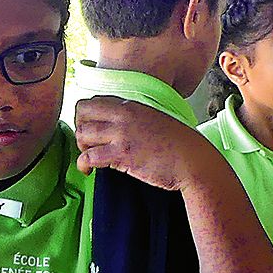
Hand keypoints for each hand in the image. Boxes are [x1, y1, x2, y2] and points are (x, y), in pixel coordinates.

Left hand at [73, 96, 206, 191]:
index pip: (94, 102)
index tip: (91, 130)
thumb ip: (134, 118)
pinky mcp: (122, 154)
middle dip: (79, 127)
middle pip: (82, 111)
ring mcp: (122, 134)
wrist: (193, 161)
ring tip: (89, 157)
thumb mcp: (155, 119)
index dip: (86, 117)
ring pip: (82, 133)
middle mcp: (124, 116)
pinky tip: (88, 171)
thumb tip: (119, 125)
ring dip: (81, 146)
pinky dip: (83, 164)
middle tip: (87, 143)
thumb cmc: (178, 145)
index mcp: (131, 106)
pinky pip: (89, 156)